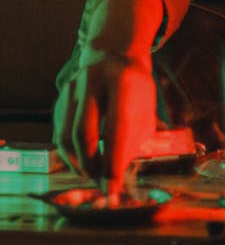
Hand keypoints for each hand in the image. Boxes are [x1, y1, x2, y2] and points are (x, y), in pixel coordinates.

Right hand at [53, 0, 162, 198]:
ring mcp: (72, 87)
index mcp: (122, 80)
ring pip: (66, 136)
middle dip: (91, 166)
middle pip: (84, 133)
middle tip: (101, 183)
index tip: (113, 189)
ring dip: (77, 163)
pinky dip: (69, 153)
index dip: (113, 164)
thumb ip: (135, 143)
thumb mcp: (146, 110)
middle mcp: (92, 80)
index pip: (116, 129)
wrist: (115, 55)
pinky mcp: (61, 96)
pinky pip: (59, 132)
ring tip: (93, 174)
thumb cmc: (135, 90)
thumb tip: (120, 183)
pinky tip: (82, 160)